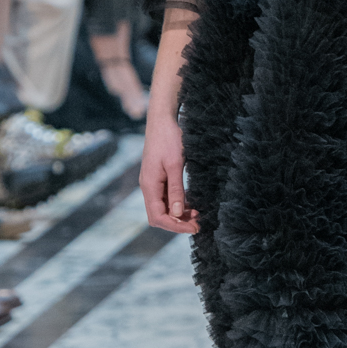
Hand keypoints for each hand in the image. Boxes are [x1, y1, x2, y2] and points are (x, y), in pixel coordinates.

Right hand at [140, 111, 197, 233]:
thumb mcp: (175, 164)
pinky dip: (178, 204)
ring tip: (198, 214)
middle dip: (178, 223)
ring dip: (179, 214)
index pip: (158, 217)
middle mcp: (148, 187)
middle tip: (198, 223)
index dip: (175, 226)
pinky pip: (166, 198)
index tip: (195, 227)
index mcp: (149, 185)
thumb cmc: (168, 139)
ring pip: (163, 208)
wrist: (161, 120)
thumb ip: (176, 190)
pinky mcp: (158, 178)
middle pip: (159, 216)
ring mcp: (152, 183)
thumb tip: (178, 213)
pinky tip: (191, 203)